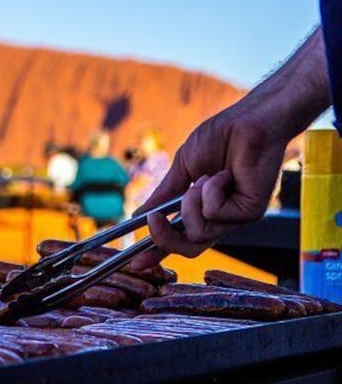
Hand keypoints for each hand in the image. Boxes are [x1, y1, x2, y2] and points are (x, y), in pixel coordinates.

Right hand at [131, 103, 287, 268]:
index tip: (134, 262)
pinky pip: (215, 215)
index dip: (157, 252)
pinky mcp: (250, 213)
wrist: (249, 120)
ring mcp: (235, 218)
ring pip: (198, 233)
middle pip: (188, 248)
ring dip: (190, 204)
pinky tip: (223, 174)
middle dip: (165, 237)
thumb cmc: (220, 138)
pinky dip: (211, 192)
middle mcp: (220, 218)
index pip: (179, 238)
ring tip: (204, 179)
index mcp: (202, 210)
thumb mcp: (181, 169)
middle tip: (153, 219)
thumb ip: (163, 195)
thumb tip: (138, 216)